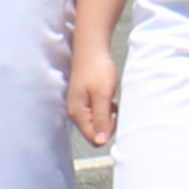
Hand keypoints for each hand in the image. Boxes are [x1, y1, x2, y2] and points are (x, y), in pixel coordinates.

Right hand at [67, 25, 119, 150]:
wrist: (92, 47)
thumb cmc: (97, 68)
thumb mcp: (103, 96)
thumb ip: (101, 119)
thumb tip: (100, 141)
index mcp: (77, 112)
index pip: (94, 138)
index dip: (107, 131)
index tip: (113, 115)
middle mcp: (75, 111)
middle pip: (95, 131)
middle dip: (108, 124)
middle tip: (113, 106)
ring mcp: (80, 104)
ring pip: (98, 122)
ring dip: (108, 115)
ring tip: (111, 99)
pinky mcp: (85, 98)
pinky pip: (98, 112)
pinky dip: (106, 108)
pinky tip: (108, 96)